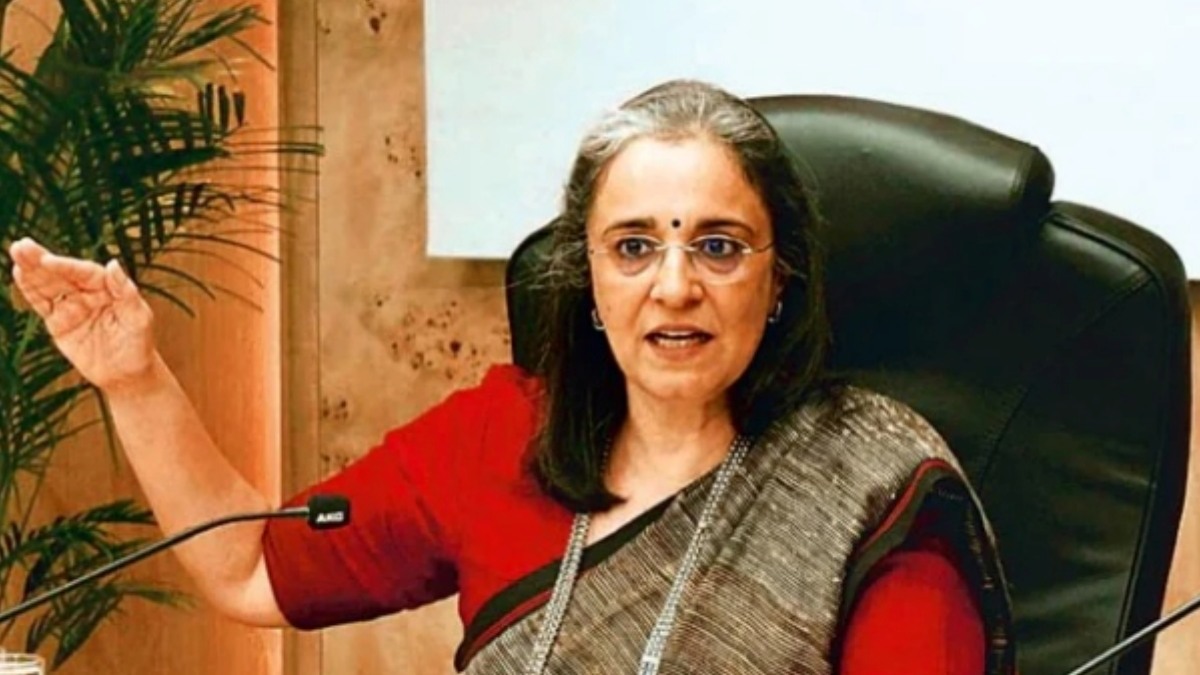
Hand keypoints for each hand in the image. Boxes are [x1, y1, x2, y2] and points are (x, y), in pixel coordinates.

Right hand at [9, 237, 159, 392]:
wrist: (127, 374)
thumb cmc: (138, 344)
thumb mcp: (139, 318)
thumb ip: (126, 292)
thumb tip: (113, 263)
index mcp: (108, 288)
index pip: (85, 272)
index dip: (66, 265)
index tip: (47, 260)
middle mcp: (88, 293)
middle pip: (62, 273)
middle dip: (41, 259)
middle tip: (21, 245)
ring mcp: (71, 306)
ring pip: (48, 285)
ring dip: (31, 270)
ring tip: (16, 253)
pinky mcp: (58, 322)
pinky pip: (42, 304)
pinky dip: (30, 290)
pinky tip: (19, 274)